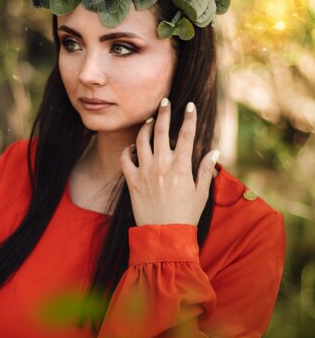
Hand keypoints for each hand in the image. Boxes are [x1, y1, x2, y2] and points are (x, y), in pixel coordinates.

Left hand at [120, 99, 218, 226]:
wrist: (164, 235)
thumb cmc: (185, 216)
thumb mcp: (201, 193)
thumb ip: (205, 170)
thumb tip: (213, 151)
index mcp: (181, 167)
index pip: (187, 134)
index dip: (189, 117)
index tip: (189, 106)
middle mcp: (162, 165)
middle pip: (162, 130)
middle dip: (164, 112)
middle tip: (165, 102)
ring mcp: (145, 172)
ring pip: (142, 140)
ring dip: (146, 127)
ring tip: (150, 122)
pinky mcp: (132, 181)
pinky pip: (125, 158)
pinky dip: (128, 150)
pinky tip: (134, 147)